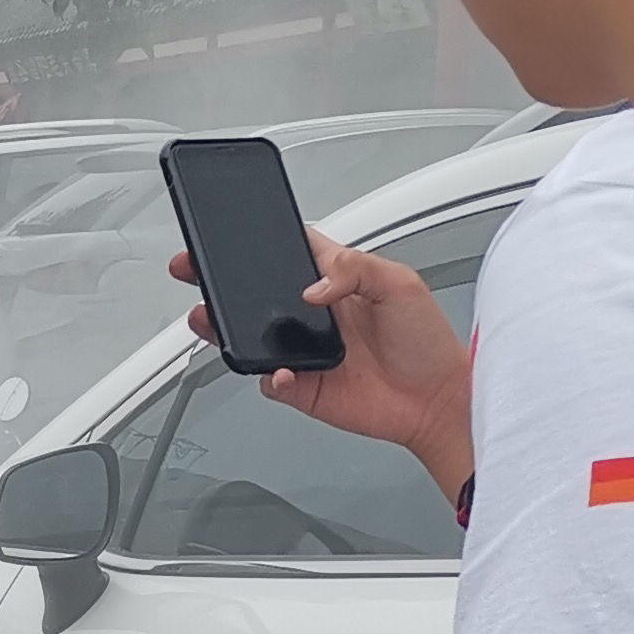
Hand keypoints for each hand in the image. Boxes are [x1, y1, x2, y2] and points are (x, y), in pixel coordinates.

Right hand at [174, 231, 471, 495]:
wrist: (435, 401)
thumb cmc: (426, 342)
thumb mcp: (400, 283)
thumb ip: (355, 268)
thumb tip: (313, 285)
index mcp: (336, 280)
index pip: (291, 251)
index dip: (262, 240)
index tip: (234, 232)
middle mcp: (314, 313)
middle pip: (256, 292)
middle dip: (221, 280)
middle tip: (198, 270)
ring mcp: (304, 350)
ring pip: (249, 336)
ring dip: (225, 329)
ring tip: (212, 320)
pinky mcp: (301, 386)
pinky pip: (268, 380)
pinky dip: (269, 376)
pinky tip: (282, 371)